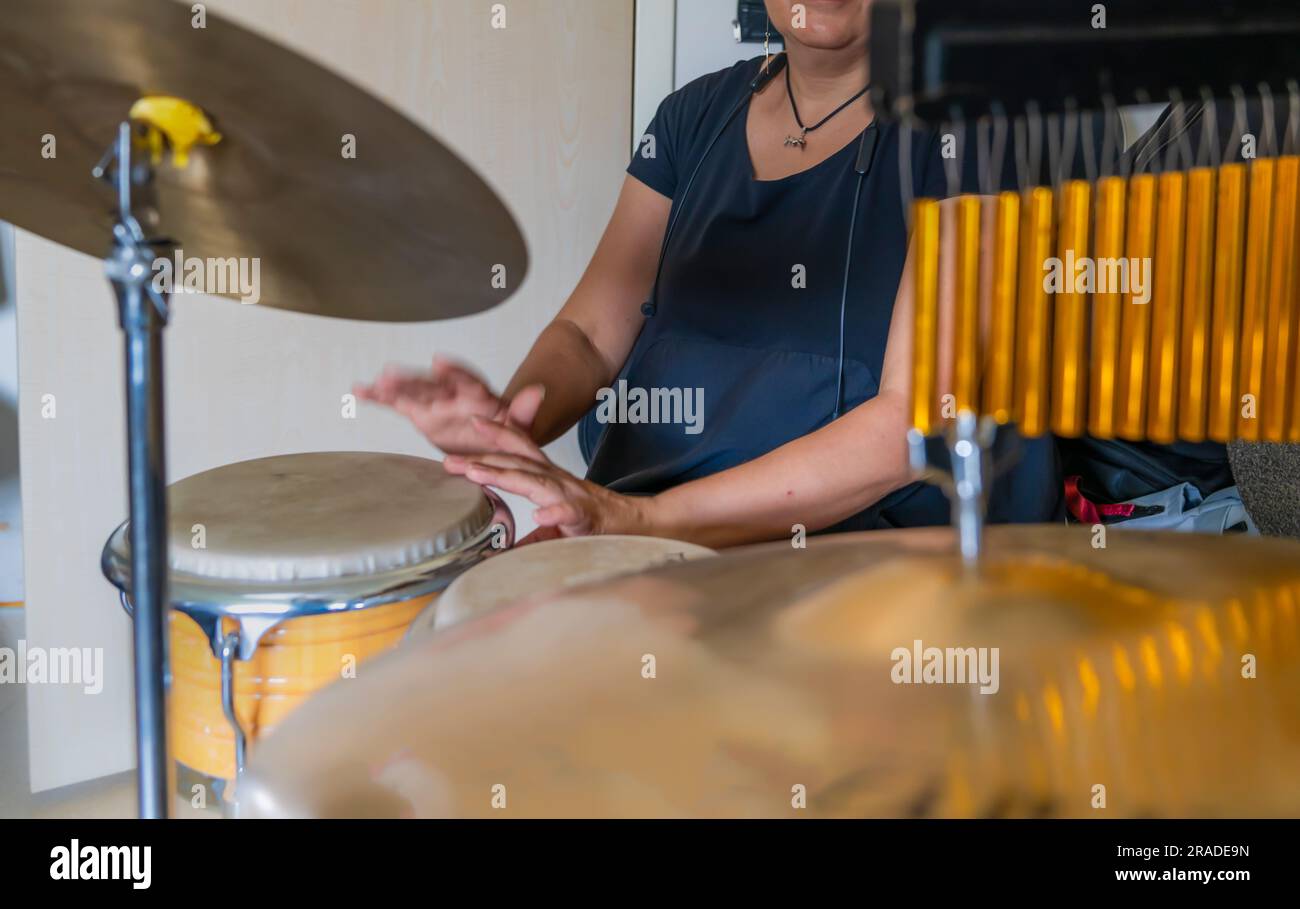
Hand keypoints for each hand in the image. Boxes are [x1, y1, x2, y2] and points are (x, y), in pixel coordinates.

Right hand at [353, 357, 544, 455]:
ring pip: (412, 391)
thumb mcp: (520, 426)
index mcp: (479, 395)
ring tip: (374, 382)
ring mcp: (435, 402)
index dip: (454, 371)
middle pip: (432, 384)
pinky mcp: (421, 413)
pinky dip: (380, 398)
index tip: (439, 362)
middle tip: (392, 373)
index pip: (467, 380)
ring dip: (394, 386)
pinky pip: (398, 404)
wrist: (496, 444)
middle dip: (413, 379)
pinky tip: (360, 390)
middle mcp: (454, 394)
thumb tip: (538, 392)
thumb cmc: (508, 433)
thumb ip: (524, 411)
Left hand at [444, 417, 653, 537]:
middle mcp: (559, 481)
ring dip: (505, 476)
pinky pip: (571, 514)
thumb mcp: (559, 524)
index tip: (472, 424)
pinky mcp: (588, 518)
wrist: (640, 527)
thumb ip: (533, 534)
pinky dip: (556, 512)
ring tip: (477, 474)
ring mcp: (573, 497)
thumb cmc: (600, 522)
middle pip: (518, 462)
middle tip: (450, 459)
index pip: (521, 452)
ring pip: (535, 482)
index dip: (497, 436)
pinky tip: (541, 514)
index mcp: (551, 479)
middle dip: (484, 458)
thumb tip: (504, 552)